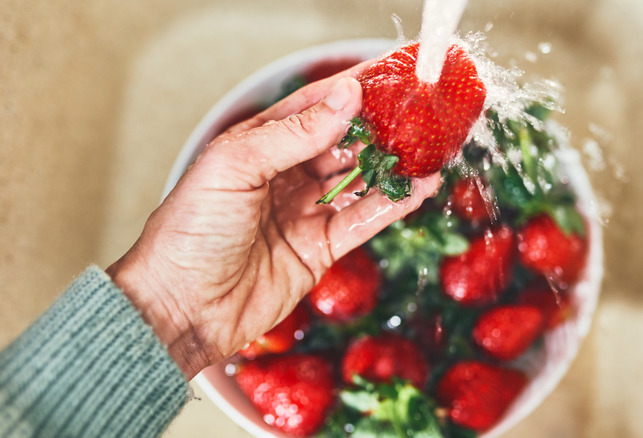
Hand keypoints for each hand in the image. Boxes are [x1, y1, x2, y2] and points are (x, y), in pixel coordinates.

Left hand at [107, 73, 440, 378]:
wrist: (181, 307)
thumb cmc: (192, 231)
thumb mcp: (237, 166)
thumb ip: (294, 134)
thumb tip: (346, 98)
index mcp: (257, 145)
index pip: (311, 108)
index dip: (347, 91)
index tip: (385, 77)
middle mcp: (284, 175)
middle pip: (341, 143)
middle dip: (377, 128)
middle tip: (417, 114)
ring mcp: (304, 212)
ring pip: (358, 180)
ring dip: (391, 165)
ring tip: (429, 147)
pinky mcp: (320, 249)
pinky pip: (364, 220)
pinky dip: (393, 205)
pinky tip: (420, 188)